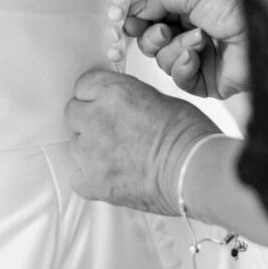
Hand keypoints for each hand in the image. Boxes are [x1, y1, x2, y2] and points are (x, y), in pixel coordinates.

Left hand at [65, 69, 219, 214]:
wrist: (195, 171)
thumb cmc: (189, 136)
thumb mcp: (158, 98)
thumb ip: (128, 99)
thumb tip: (119, 106)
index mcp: (113, 92)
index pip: (83, 86)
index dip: (95, 95)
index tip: (102, 103)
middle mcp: (96, 119)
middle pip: (73, 113)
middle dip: (89, 120)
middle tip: (111, 130)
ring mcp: (91, 152)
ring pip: (75, 144)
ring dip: (91, 148)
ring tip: (119, 155)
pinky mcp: (93, 182)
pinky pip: (77, 176)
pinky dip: (91, 177)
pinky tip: (112, 174)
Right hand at [125, 0, 248, 98]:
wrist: (264, 32)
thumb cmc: (238, 6)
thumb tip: (136, 10)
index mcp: (190, 10)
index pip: (153, 19)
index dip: (139, 22)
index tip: (129, 23)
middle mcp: (192, 34)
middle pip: (152, 44)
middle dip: (153, 37)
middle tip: (165, 30)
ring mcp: (199, 60)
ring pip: (163, 62)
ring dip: (176, 49)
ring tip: (199, 39)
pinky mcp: (207, 82)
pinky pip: (180, 80)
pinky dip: (183, 68)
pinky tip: (196, 57)